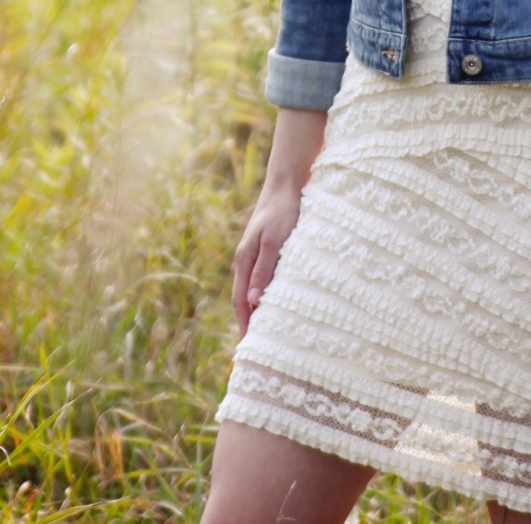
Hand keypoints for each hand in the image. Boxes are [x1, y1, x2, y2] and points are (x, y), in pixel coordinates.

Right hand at [230, 107, 326, 332]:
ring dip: (262, 311)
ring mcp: (257, 255)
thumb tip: (256, 302)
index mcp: (244, 261)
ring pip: (257, 290)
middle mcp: (247, 261)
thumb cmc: (283, 210)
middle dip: (251, 324)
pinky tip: (283, 303)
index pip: (241, 303)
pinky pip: (267, 279)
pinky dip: (271, 295)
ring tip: (273, 334)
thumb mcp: (275, 240)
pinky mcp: (270, 250)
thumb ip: (265, 269)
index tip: (251, 350)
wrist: (289, 181)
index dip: (245, 326)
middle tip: (262, 351)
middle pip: (246, 300)